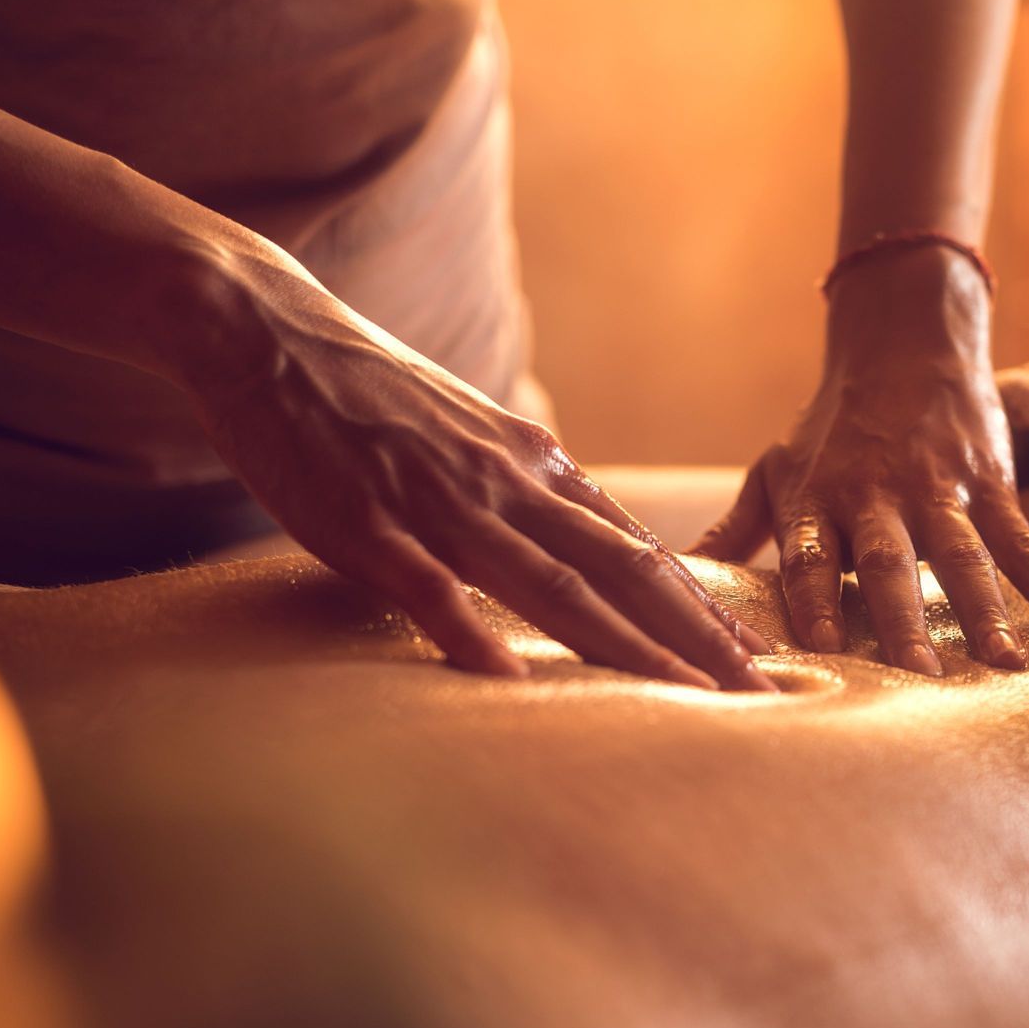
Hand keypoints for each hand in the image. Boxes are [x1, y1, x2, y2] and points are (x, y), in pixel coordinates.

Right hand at [178, 242, 773, 689]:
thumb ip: (524, 496)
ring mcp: (442, 504)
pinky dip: (470, 633)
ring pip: (552, 586)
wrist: (268, 330)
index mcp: (536, 469)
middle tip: (760, 691)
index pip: (639, 550)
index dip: (702, 606)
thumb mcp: (471, 441)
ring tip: (686, 697)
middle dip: (697, 637)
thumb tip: (575, 547)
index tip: (756, 654)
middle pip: (624, 572)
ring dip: (626, 646)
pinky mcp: (368, 522)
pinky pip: (428, 586)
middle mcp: (510, 485)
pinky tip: (507, 681)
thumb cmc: (369, 397)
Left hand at [694, 245, 1028, 673]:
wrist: (904, 342)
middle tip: (918, 680)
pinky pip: (1020, 537)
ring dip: (983, 609)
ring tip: (1003, 666)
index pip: (810, 557)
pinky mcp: (986, 478)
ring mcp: (936, 487)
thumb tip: (665, 578)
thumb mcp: (773, 470)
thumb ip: (731, 532)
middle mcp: (875, 495)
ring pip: (961, 554)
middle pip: (888, 563)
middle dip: (901, 620)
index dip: (812, 601)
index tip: (818, 651)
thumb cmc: (829, 425)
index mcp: (816, 500)